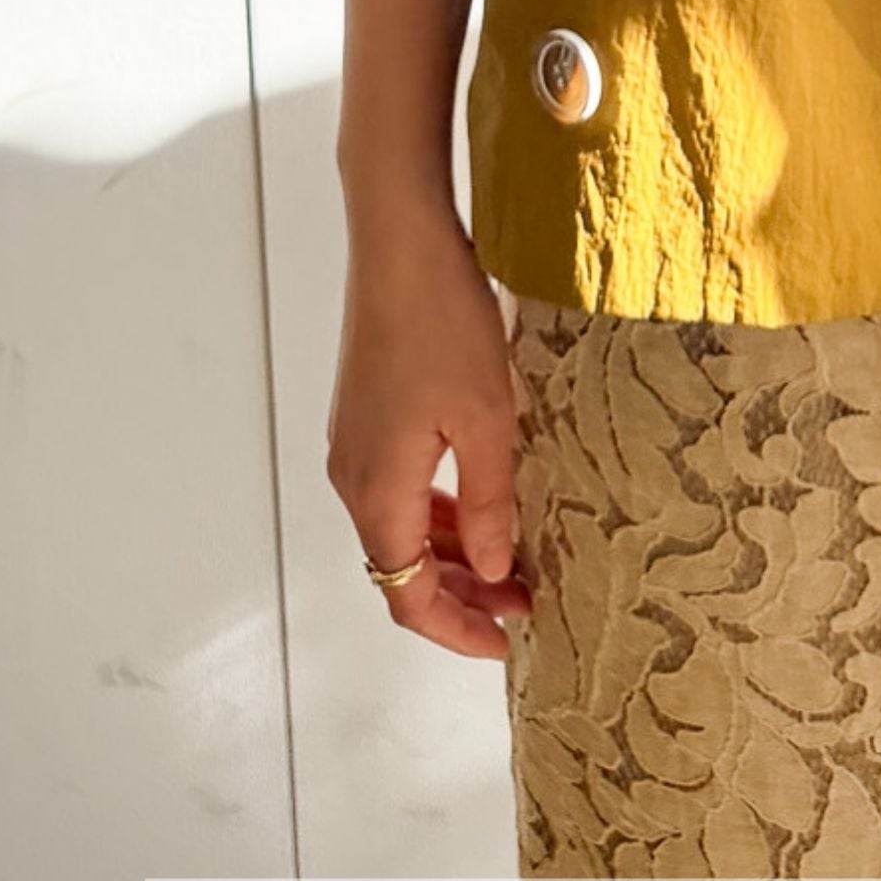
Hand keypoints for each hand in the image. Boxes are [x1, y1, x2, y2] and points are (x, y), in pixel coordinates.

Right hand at [326, 213, 534, 660]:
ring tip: (516, 556)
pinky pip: (400, 485)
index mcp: (377, 491)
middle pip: (400, 566)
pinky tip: (484, 497)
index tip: (510, 642)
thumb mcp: (488, 419)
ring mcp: (355, 442)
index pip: (407, 596)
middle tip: (528, 601)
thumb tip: (497, 570)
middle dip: (463, 592)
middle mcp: (353, 476)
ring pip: (401, 525)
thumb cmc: (442, 320)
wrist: (398, 238)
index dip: (458, 629)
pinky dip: (439, 507)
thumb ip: (491, 503)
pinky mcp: (366, 412)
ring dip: (453, 549)